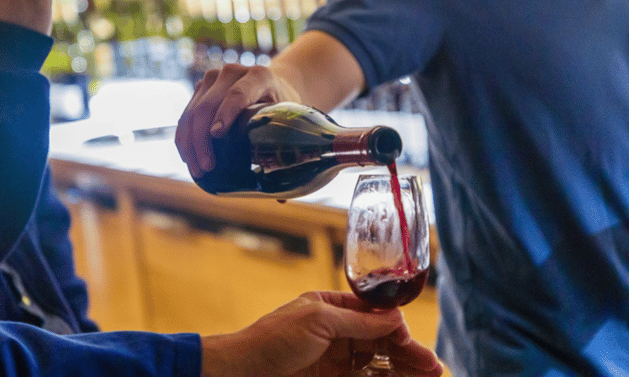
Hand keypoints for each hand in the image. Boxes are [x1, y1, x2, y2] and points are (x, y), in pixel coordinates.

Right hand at [175, 62, 300, 177]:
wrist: (275, 84)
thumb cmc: (285, 108)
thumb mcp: (291, 120)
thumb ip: (288, 152)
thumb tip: (282, 198)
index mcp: (260, 76)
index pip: (238, 94)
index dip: (226, 114)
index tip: (217, 135)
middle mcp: (233, 72)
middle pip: (209, 105)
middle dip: (203, 139)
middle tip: (206, 168)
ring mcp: (213, 78)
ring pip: (193, 110)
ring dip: (190, 142)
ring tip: (197, 169)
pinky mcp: (200, 87)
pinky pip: (186, 113)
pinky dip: (184, 137)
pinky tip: (187, 157)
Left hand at [201, 291, 442, 376]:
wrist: (243, 371)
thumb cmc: (273, 339)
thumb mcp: (318, 320)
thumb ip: (357, 321)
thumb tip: (393, 317)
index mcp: (330, 307)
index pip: (372, 315)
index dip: (395, 328)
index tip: (412, 343)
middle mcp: (335, 332)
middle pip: (379, 341)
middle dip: (407, 352)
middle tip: (433, 367)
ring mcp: (334, 358)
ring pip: (377, 363)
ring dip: (402, 369)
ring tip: (429, 375)